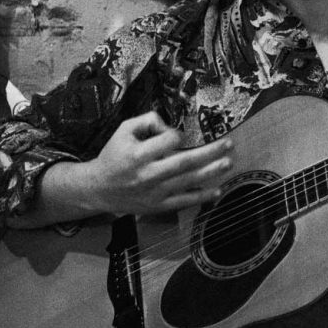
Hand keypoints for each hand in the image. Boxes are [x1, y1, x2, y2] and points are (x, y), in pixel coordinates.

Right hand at [76, 111, 232, 216]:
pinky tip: (217, 190)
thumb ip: (146, 121)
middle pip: (185, 162)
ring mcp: (154, 192)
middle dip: (210, 153)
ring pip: (188, 182)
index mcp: (138, 154)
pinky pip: (184, 202)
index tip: (178, 135)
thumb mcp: (123, 130)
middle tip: (228, 144)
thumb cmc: (114, 155)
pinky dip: (202, 197)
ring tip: (228, 162)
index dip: (177, 135)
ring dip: (212, 172)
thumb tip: (169, 125)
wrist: (98, 188)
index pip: (169, 141)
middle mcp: (148, 174)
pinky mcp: (158, 206)